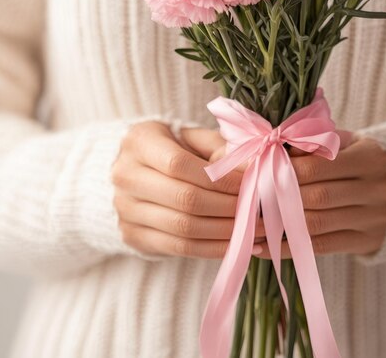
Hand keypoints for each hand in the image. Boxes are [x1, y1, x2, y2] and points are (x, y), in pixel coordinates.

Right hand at [112, 121, 264, 258]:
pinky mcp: (132, 235)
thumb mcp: (193, 136)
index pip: (180, 165)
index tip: (251, 184)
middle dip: (228, 207)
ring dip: (226, 232)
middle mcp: (125, 175)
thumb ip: (222, 149)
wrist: (134, 169)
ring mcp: (125, 209)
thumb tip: (256, 167)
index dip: (220, 178)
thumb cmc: (174, 146)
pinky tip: (239, 245)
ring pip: (183, 228)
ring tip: (257, 230)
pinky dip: (213, 249)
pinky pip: (179, 248)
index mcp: (140, 141)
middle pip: (184, 199)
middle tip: (260, 211)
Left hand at [254, 131, 385, 257]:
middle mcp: (378, 188)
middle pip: (319, 196)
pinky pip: (322, 246)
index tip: (260, 172)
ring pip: (318, 223)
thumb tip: (274, 151)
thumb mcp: (341, 142)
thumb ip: (312, 144)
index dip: (286, 169)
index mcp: (372, 156)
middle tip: (249, 200)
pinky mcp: (368, 241)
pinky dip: (291, 246)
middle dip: (280, 198)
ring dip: (281, 224)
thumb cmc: (354, 156)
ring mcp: (375, 218)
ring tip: (251, 223)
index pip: (319, 165)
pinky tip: (265, 245)